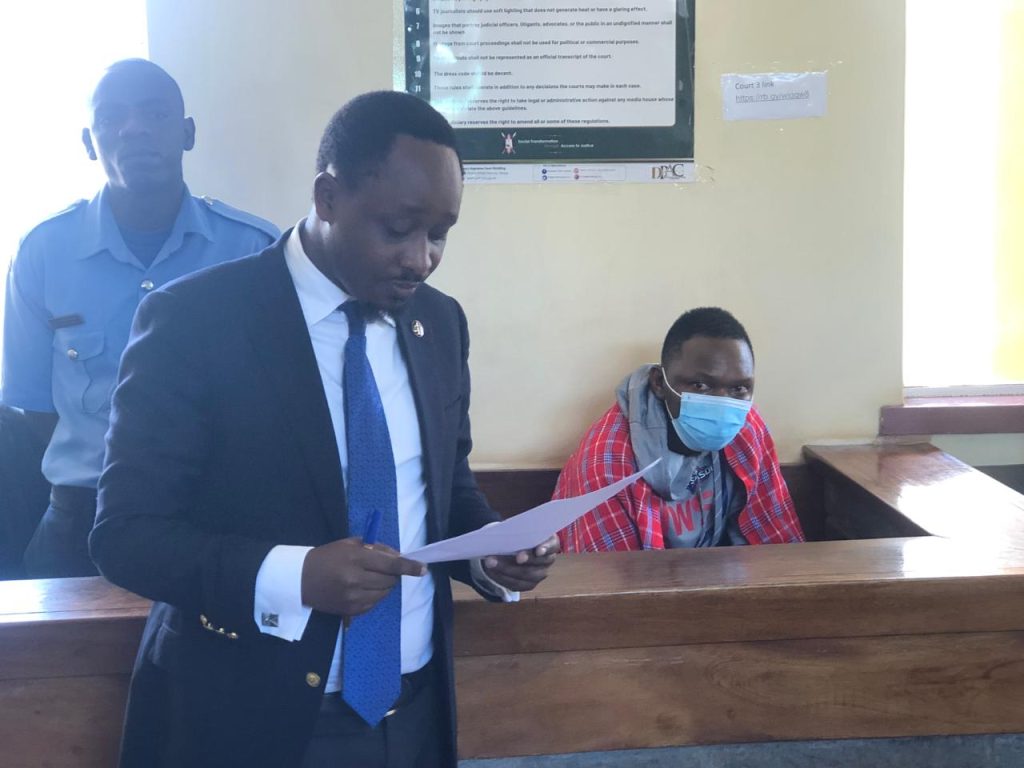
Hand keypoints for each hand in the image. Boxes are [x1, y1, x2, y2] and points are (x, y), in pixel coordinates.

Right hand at [301, 538, 425, 617]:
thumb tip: (397, 555)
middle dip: (392, 574)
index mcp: (356, 559)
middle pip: (389, 580)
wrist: (300, 579)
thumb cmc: (326, 557)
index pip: (390, 564)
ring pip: (384, 593)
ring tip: (370, 578)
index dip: (408, 567)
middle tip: (382, 569)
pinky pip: (374, 604)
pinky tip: (363, 588)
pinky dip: (375, 596)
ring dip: (384, 585)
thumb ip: (374, 548)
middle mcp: (356, 579)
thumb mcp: (349, 544)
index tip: (423, 569)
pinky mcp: (350, 610)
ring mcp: (353, 597)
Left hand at [482, 535, 558, 591]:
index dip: (545, 548)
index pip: (552, 546)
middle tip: (509, 556)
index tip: (538, 550)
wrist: (515, 545)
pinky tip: (491, 571)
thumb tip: (507, 531)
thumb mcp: (522, 527)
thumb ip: (519, 529)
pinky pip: (515, 584)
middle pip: (537, 563)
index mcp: (551, 543)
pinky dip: (501, 577)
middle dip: (522, 560)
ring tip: (490, 562)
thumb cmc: (521, 532)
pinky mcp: (528, 584)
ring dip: (505, 569)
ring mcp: (539, 574)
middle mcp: (548, 560)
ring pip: (525, 576)